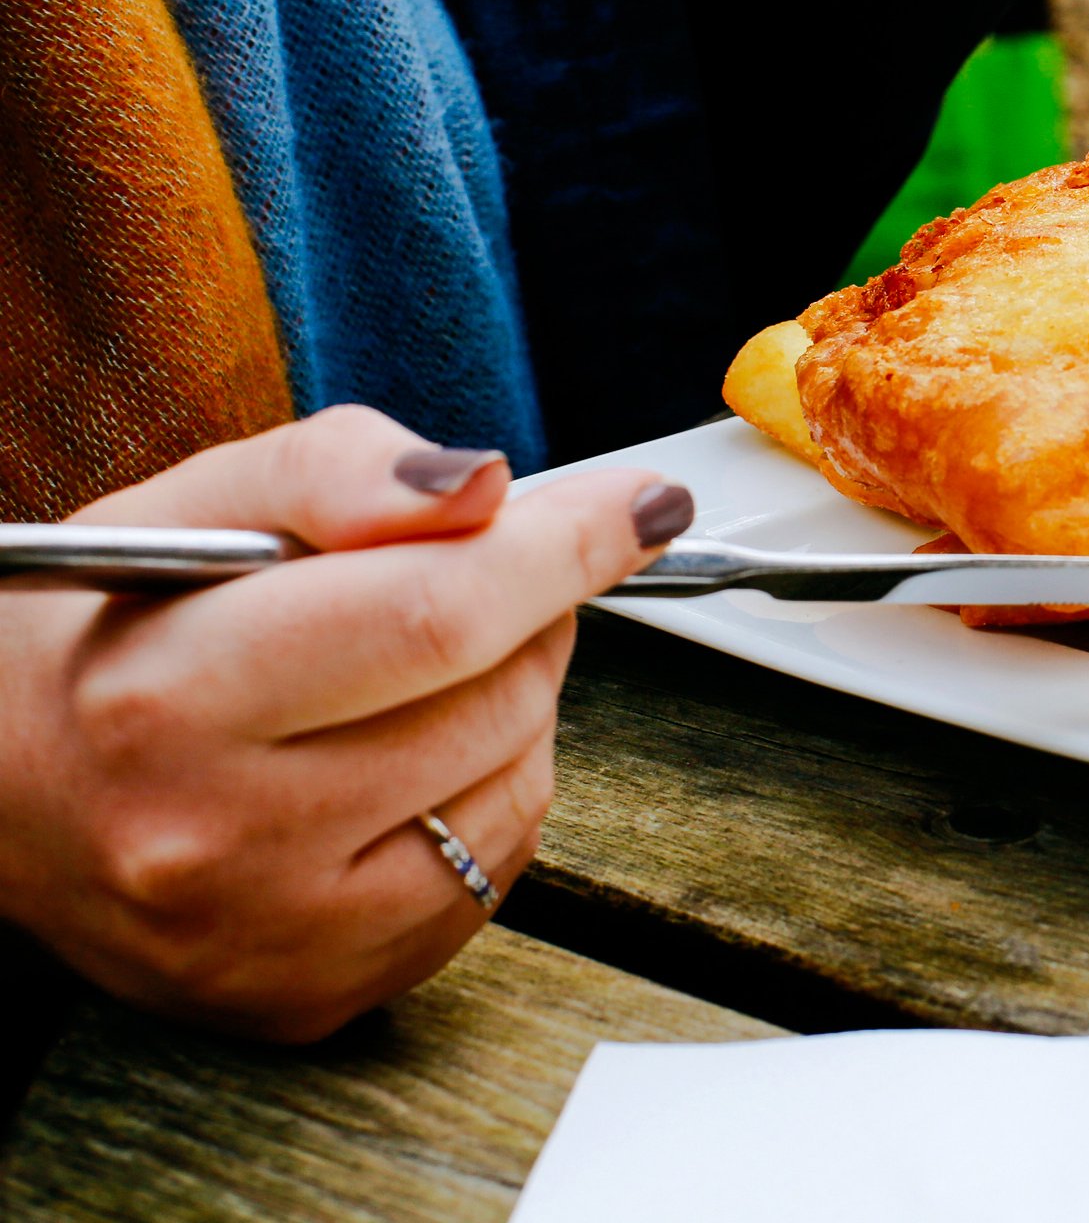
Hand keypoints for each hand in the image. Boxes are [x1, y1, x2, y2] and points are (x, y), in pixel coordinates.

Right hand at [0, 408, 691, 1040]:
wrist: (0, 796)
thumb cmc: (103, 633)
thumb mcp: (196, 507)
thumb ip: (343, 474)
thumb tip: (489, 488)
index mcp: (168, 699)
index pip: (439, 613)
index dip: (567, 547)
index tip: (640, 507)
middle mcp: (213, 842)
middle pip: (496, 697)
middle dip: (530, 613)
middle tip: (477, 578)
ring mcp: (270, 940)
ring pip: (518, 785)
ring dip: (515, 703)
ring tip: (413, 671)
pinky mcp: (311, 999)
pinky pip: (494, 873)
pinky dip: (487, 794)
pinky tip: (404, 759)